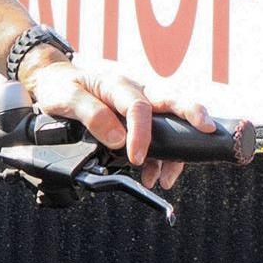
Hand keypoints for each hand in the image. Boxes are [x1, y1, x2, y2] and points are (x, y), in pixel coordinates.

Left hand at [25, 52, 212, 185]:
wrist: (56, 83)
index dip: (141, 133)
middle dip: (191, 114)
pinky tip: (156, 176)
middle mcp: (135, 90)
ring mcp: (141, 103)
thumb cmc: (62, 88)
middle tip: (207, 130)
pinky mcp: (141, 117)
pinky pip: (160, 136)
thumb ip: (92, 115)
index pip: (138, 107)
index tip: (137, 158)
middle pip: (171, 100)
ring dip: (173, 151)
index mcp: (118, 84)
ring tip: (165, 179)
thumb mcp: (67, 98)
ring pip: (170, 122)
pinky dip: (162, 158)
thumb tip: (118, 139)